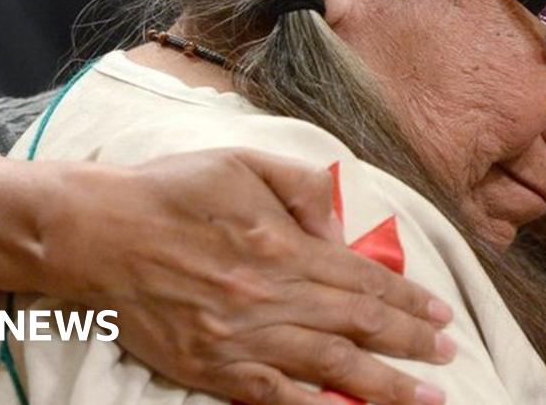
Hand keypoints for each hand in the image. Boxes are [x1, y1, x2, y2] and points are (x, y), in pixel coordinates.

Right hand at [39, 148, 455, 404]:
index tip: (440, 314)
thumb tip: (341, 231)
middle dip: (409, 344)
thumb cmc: (172, 191)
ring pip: (328, 367)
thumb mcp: (244, 163)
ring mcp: (241, 338)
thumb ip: (303, 190)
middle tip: (448, 356)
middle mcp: (270, 296)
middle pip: (357, 325)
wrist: (97, 234)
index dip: (407, 300)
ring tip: (424, 396)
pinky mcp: (212, 368)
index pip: (363, 279)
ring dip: (383, 385)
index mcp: (282, 246)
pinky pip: (276, 396)